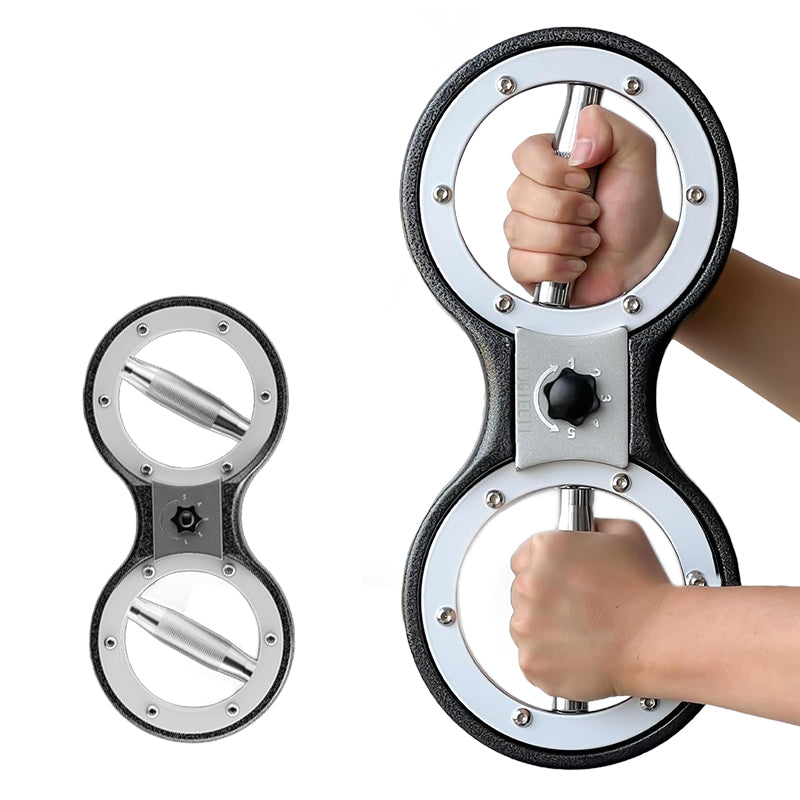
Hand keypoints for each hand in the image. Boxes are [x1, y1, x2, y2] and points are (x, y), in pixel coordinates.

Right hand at [504, 105, 675, 305]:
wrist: (641, 258)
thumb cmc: (634, 211)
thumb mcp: (636, 154)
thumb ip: (610, 127)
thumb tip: (578, 141)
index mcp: (553, 164)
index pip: (525, 153)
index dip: (551, 170)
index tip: (583, 180)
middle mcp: (535, 196)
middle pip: (519, 194)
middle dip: (566, 209)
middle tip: (592, 213)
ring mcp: (527, 231)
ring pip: (520, 230)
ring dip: (565, 239)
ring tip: (588, 241)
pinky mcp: (525, 264)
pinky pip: (521, 263)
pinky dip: (555, 265)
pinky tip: (574, 262)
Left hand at [509, 519, 670, 699]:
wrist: (657, 639)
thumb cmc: (645, 592)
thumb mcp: (624, 533)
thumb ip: (592, 526)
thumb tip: (585, 529)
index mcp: (546, 549)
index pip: (523, 557)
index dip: (544, 569)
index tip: (558, 579)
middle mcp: (530, 585)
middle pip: (522, 591)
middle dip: (545, 598)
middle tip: (577, 606)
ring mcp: (528, 624)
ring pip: (524, 625)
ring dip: (544, 628)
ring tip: (580, 629)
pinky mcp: (532, 660)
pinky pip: (531, 658)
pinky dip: (549, 659)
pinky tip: (576, 650)